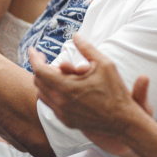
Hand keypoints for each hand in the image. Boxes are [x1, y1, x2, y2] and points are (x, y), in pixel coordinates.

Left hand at [30, 36, 152, 154]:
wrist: (123, 121)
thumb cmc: (115, 92)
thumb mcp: (104, 64)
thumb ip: (87, 48)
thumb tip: (75, 36)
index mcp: (66, 87)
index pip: (39, 70)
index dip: (34, 57)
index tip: (33, 50)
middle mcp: (60, 102)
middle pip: (38, 81)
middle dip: (40, 68)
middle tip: (46, 59)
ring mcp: (62, 113)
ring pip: (41, 94)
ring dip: (44, 81)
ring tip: (56, 73)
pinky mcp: (66, 121)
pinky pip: (50, 105)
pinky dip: (51, 93)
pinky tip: (62, 87)